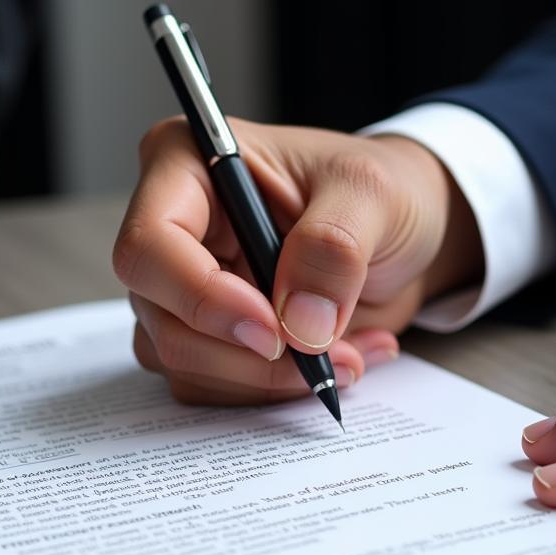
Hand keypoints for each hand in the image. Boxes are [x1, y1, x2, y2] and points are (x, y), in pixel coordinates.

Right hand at [114, 117, 482, 403]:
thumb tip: (297, 321)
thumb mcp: (375, 194)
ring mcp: (182, 290)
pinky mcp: (205, 337)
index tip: (274, 330)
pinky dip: (276, 388)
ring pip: (184, 364)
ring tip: (348, 352)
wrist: (406, 237)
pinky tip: (336, 358)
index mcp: (187, 165)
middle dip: (246, 355)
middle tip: (324, 353)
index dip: (202, 297)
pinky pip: (215, 388)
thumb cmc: (381, 192)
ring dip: (269, 378)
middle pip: (163, 319)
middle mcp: (172, 231)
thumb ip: (334, 246)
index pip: (148, 246)